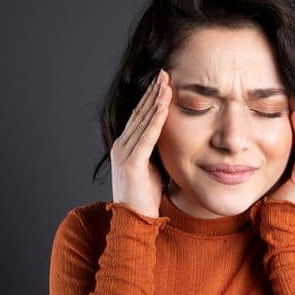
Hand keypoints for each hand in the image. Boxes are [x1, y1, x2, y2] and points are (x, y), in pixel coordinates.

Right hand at [110, 69, 171, 217]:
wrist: (134, 222)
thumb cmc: (146, 198)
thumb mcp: (153, 168)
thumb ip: (157, 152)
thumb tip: (174, 140)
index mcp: (125, 146)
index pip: (139, 116)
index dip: (150, 98)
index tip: (162, 82)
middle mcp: (121, 146)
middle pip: (139, 113)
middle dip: (152, 92)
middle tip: (164, 72)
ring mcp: (124, 153)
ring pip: (142, 120)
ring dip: (155, 100)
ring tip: (166, 82)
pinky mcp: (131, 162)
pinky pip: (147, 135)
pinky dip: (156, 118)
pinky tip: (164, 105)